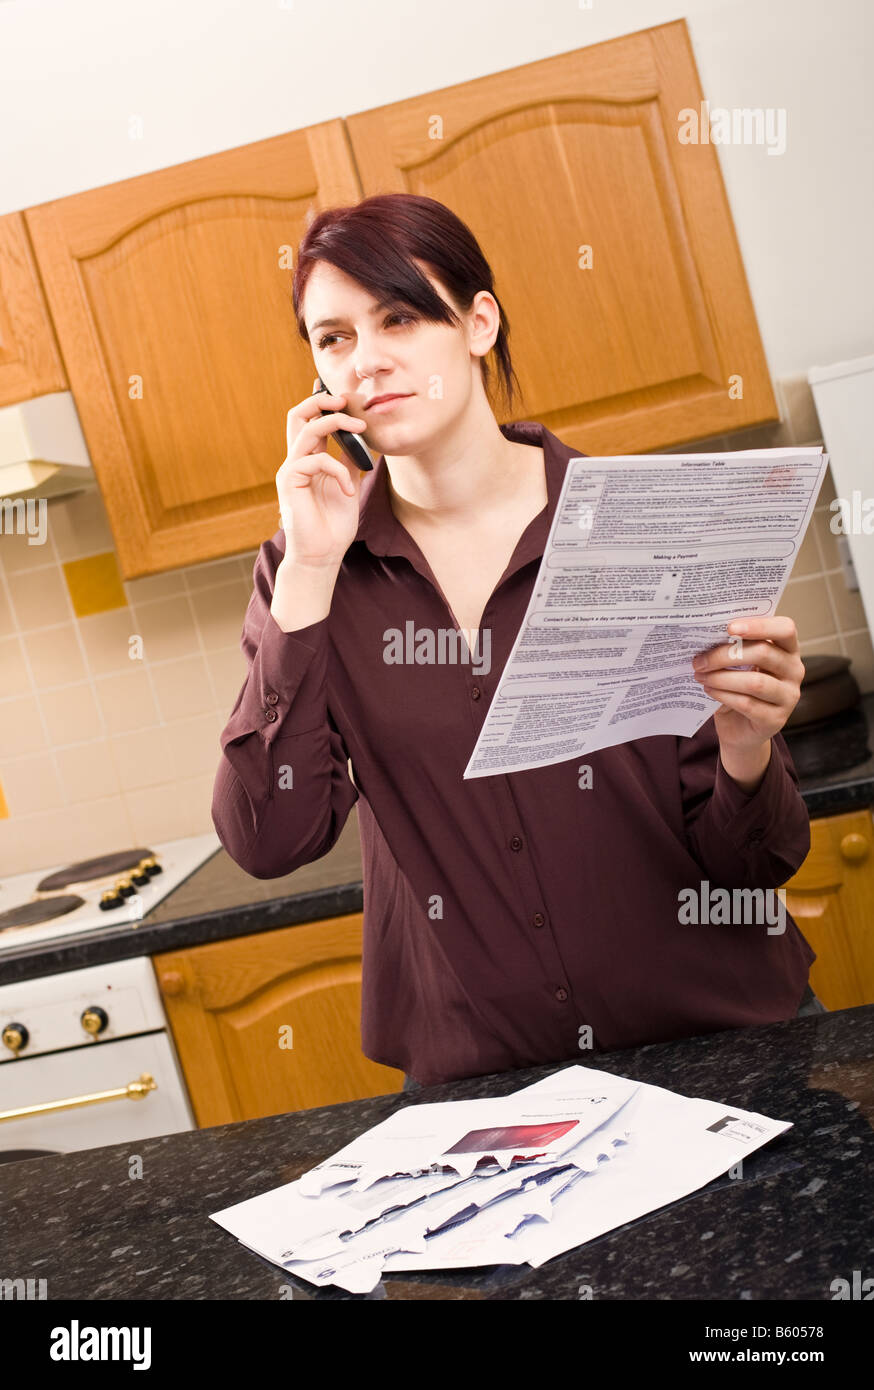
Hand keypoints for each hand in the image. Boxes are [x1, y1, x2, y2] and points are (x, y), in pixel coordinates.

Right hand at [276, 383, 366, 566]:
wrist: (322, 555)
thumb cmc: (334, 525)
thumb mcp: (349, 484)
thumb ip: (351, 461)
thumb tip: (364, 439)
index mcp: (309, 459)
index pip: (311, 420)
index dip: (325, 403)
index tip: (350, 397)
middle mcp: (296, 460)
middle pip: (298, 414)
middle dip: (321, 400)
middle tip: (346, 400)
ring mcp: (291, 470)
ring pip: (306, 430)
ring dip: (336, 423)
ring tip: (360, 429)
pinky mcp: (289, 483)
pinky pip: (315, 461)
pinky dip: (337, 470)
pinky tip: (349, 489)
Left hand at [691, 616, 804, 778]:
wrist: (740, 729)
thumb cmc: (738, 687)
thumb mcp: (738, 665)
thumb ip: (733, 648)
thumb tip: (705, 636)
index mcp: (788, 649)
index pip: (785, 628)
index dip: (759, 625)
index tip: (729, 627)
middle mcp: (795, 670)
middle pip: (764, 653)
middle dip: (725, 655)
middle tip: (700, 660)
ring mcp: (789, 696)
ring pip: (755, 682)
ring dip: (721, 677)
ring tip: (701, 675)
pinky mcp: (776, 719)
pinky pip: (747, 704)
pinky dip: (723, 695)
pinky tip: (709, 690)